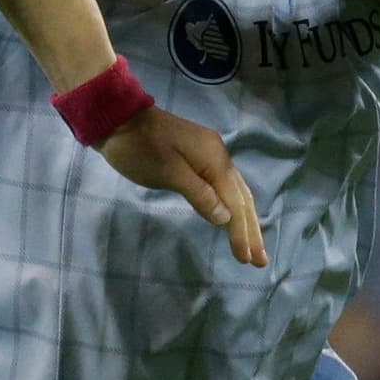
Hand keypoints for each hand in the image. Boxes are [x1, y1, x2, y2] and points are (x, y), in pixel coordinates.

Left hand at [97, 106, 266, 267]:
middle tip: (260, 261)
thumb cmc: (141, 148)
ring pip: (234, 190)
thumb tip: (226, 218)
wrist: (119, 118)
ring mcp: (209, 153)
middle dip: (251, 229)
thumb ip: (200, 194)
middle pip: (241, 196)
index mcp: (214, 157)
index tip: (247, 261)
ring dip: (244, 219)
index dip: (241, 232)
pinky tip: (232, 217)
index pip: (234, 201)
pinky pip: (223, 184)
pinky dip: (231, 205)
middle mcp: (218, 154)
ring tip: (252, 246)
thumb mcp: (169, 172)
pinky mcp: (197, 155)